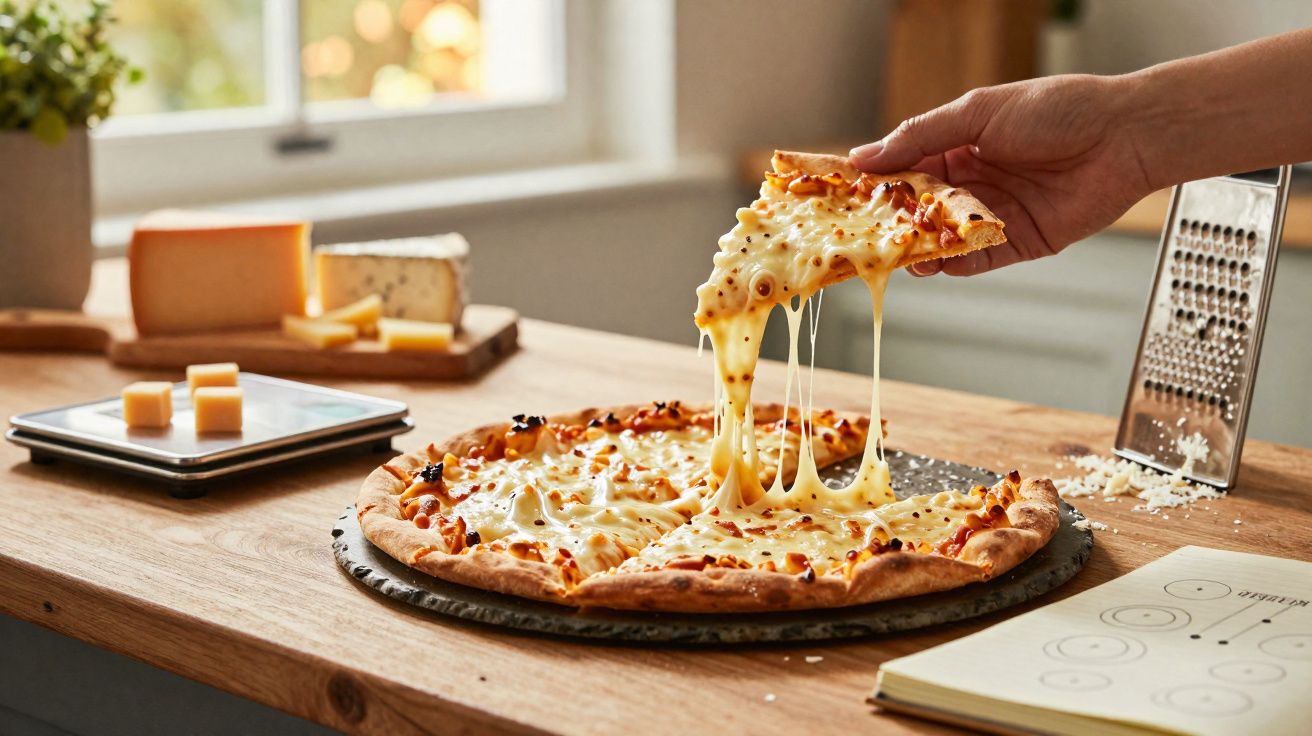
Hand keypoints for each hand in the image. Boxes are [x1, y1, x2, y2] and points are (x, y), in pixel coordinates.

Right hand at [850, 74, 1156, 275]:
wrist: (1124, 135)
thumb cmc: (1059, 110)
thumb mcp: (978, 112)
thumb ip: (921, 136)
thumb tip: (865, 155)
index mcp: (960, 145)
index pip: (905, 168)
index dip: (875, 183)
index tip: (842, 197)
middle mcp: (974, 181)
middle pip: (919, 210)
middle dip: (892, 223)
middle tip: (863, 235)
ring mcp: (995, 214)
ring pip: (944, 239)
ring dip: (920, 249)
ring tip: (898, 255)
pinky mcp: (1020, 241)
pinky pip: (978, 259)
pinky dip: (955, 265)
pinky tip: (936, 265)